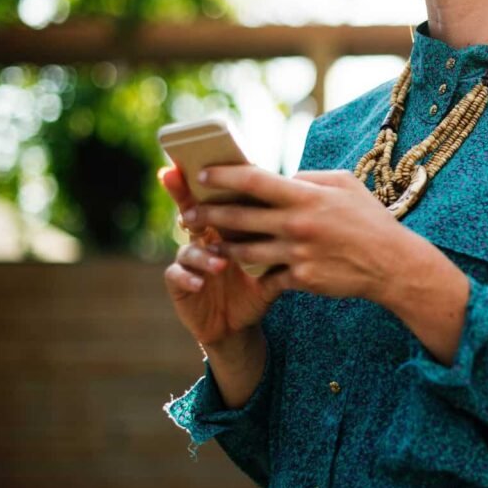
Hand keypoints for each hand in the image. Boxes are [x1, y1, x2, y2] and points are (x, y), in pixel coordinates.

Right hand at [159, 166, 275, 346]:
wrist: (239, 325)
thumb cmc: (258, 287)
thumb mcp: (273, 263)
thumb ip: (284, 239)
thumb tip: (311, 213)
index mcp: (226, 227)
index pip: (217, 198)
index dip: (207, 180)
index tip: (202, 162)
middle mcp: (203, 238)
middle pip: (190, 211)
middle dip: (184, 198)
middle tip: (184, 189)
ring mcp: (189, 260)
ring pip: (188, 247)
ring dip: (203, 253)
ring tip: (220, 263)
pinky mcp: (180, 284)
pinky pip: (176, 275)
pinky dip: (188, 276)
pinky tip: (200, 282)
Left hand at [187, 167, 411, 301]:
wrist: (391, 264)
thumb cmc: (369, 219)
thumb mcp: (345, 184)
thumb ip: (310, 178)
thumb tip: (283, 178)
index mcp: (305, 196)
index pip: (253, 180)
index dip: (223, 176)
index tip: (202, 175)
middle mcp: (296, 224)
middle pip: (238, 217)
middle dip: (207, 214)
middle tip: (188, 213)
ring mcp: (297, 254)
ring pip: (245, 251)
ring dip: (222, 246)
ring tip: (208, 242)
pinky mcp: (300, 280)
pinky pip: (268, 275)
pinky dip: (256, 271)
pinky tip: (243, 269)